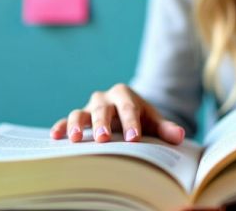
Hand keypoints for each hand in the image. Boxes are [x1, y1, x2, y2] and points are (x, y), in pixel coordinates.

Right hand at [49, 83, 185, 144]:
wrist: (126, 111)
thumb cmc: (141, 118)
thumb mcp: (154, 121)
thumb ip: (166, 128)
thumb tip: (180, 136)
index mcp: (125, 96)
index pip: (129, 109)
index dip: (131, 124)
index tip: (133, 139)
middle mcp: (105, 99)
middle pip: (103, 109)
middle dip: (103, 124)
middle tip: (103, 139)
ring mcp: (90, 108)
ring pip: (81, 112)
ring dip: (78, 125)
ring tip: (77, 139)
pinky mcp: (79, 117)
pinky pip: (67, 120)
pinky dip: (61, 127)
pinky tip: (56, 136)